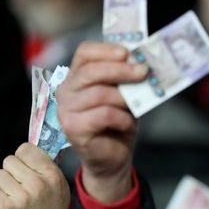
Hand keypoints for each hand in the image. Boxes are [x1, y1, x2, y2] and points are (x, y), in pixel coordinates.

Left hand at [0, 143, 70, 208]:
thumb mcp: (60, 189)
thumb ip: (45, 169)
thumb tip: (25, 151)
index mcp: (53, 175)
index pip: (26, 149)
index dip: (22, 157)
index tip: (24, 166)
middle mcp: (38, 183)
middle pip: (9, 160)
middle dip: (11, 172)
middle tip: (20, 185)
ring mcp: (22, 196)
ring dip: (4, 186)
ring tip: (16, 198)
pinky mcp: (8, 208)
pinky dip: (0, 200)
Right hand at [57, 42, 147, 202]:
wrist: (113, 158)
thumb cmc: (118, 123)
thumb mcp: (123, 95)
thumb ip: (125, 79)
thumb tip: (141, 63)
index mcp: (76, 77)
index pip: (84, 53)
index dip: (106, 50)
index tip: (128, 52)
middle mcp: (66, 91)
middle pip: (91, 71)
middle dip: (121, 70)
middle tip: (143, 71)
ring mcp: (66, 110)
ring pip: (100, 93)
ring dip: (124, 98)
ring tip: (135, 106)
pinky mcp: (73, 128)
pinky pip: (104, 115)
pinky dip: (122, 118)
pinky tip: (127, 124)